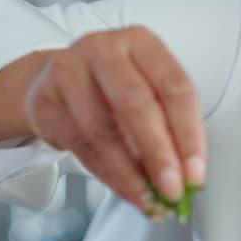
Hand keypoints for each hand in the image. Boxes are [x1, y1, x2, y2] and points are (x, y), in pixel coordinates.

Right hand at [23, 27, 205, 213]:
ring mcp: (69, 70)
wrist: (57, 79)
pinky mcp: (45, 98)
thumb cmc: (113, 86)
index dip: (189, 134)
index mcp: (141, 42)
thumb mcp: (147, 89)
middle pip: (136, 104)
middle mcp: (104, 48)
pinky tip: (124, 189)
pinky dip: (107, 174)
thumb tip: (187, 176)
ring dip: (130, 173)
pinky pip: (80, 145)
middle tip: (172, 190)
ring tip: (148, 198)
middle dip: (158, 154)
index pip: (174, 87)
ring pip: (104, 130)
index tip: (195, 173)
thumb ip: (169, 125)